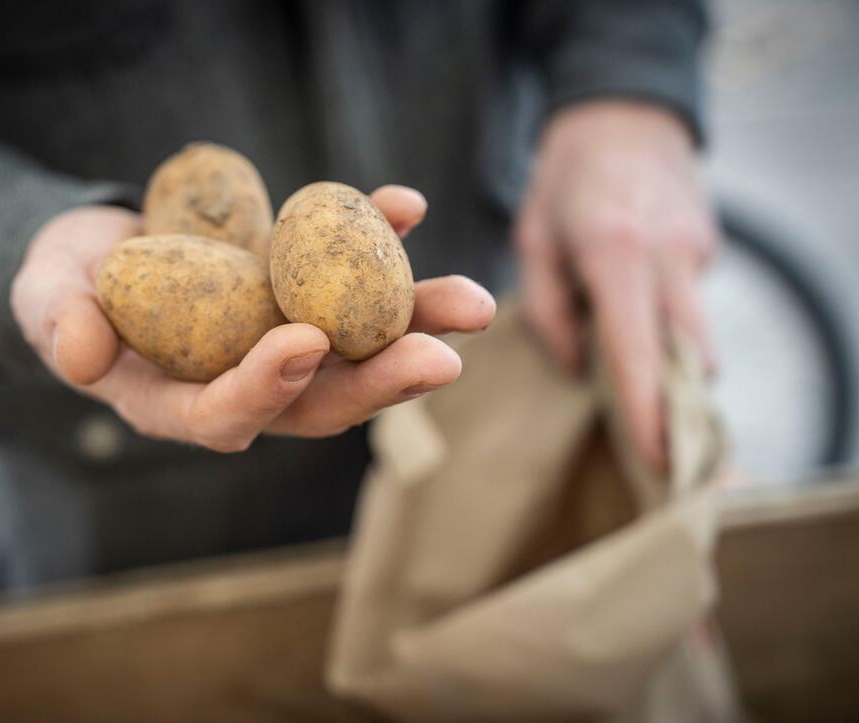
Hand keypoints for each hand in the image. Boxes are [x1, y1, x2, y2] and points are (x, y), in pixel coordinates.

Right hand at [11, 187, 495, 451]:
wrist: (104, 250)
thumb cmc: (68, 284)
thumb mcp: (47, 299)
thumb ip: (58, 326)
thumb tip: (81, 357)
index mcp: (184, 402)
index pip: (230, 414)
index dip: (268, 385)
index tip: (304, 342)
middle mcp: (248, 380)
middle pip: (322, 397)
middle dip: (382, 382)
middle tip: (443, 359)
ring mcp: (283, 336)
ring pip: (357, 345)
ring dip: (417, 325)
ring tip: (474, 303)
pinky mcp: (301, 289)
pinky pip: (348, 274)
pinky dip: (380, 239)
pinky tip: (407, 205)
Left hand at [515, 101, 717, 469]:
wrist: (623, 114)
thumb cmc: (565, 181)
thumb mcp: (534, 241)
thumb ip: (549, 311)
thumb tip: (579, 372)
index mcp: (618, 254)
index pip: (640, 350)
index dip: (649, 412)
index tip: (659, 462)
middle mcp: (670, 258)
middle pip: (690, 357)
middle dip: (674, 404)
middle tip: (649, 442)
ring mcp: (698, 252)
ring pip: (700, 338)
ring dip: (673, 369)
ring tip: (633, 381)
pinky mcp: (709, 250)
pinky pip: (693, 308)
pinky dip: (670, 328)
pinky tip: (638, 317)